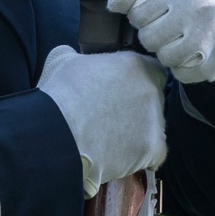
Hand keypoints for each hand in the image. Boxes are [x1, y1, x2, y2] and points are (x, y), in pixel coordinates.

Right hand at [38, 46, 166, 197]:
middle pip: (153, 99)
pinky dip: (139, 157)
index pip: (151, 69)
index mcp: (135, 65)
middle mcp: (151, 91)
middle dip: (137, 107)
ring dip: (138, 132)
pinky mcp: (154, 149)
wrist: (59, 136)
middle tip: (112, 117)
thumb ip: (81, 58)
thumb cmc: (60, 96)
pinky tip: (119, 157)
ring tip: (110, 140)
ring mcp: (155, 121)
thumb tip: (75, 59)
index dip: (137, 81)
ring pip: (153, 127)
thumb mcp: (64, 60)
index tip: (123, 90)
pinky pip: (153, 154)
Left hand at [106, 0, 214, 85]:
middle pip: (150, 39)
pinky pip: (185, 74)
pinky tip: (190, 54)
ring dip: (166, 53)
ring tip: (177, 40)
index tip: (154, 12)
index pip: (137, 14)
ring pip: (167, 58)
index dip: (140, 17)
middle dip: (152, 36)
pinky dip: (183, 69)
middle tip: (165, 28)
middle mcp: (202, 6)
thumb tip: (114, 4)